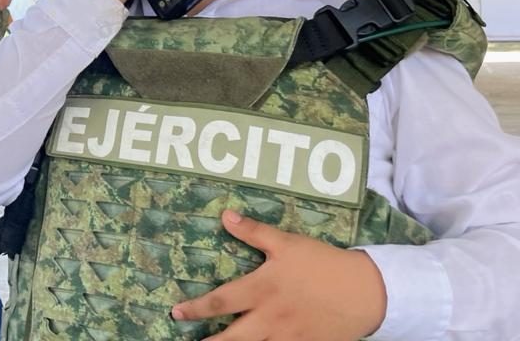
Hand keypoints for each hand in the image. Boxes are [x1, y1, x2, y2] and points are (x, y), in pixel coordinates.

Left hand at [171, 210, 387, 340]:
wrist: (366, 291)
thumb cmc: (323, 263)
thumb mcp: (287, 243)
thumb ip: (254, 232)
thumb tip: (225, 215)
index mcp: (262, 289)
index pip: (220, 301)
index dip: (196, 309)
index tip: (176, 314)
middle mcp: (270, 317)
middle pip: (232, 337)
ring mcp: (288, 337)